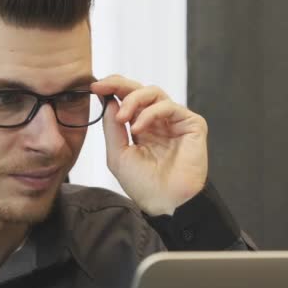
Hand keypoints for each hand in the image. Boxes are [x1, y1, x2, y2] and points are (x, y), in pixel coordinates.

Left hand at [90, 75, 207, 215]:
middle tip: (103, 87)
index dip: (112, 88)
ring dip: (133, 100)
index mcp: (142, 127)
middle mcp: (159, 121)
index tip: (95, 87)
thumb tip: (109, 101)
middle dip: (119, 85)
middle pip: (140, 90)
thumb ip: (112, 127)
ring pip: (154, 93)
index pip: (128, 99)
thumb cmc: (144, 185)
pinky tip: (138, 129)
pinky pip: (169, 107)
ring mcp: (175, 121)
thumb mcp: (118, 153)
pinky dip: (150, 113)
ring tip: (123, 118)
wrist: (165, 202)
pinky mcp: (192, 124)